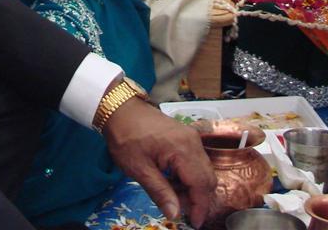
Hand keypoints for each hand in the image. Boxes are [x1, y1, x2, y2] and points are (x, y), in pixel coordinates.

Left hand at [103, 98, 214, 226]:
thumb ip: (159, 192)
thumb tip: (175, 214)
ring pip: (203, 170)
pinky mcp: (186, 137)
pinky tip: (172, 181)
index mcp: (182, 149)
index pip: (201, 184)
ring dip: (193, 188)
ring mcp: (191, 137)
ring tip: (173, 196)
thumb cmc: (126, 137)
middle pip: (207, 177)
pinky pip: (196, 161)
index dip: (200, 207)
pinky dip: (189, 176)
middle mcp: (192, 142)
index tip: (195, 224)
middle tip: (180, 211)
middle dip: (198, 198)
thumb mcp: (138, 169)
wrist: (119, 109)